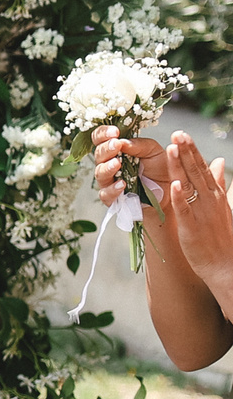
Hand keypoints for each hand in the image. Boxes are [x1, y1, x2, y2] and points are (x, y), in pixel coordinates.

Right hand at [92, 125, 163, 208]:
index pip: (100, 139)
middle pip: (98, 155)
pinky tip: (122, 184)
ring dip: (107, 167)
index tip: (114, 131)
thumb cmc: (160, 169)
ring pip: (99, 173)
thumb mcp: (153, 151)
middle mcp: (108, 164)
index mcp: (116, 150)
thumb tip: (122, 141)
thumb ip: (138, 145)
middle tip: (115, 144)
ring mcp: (109, 181)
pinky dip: (113, 189)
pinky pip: (107, 194)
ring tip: (117, 163)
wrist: (171, 190)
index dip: (103, 134)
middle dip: (106, 149)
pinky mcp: (113, 198)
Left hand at [160, 132, 232, 292]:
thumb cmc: (222, 236)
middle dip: (186, 152)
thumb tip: (219, 161)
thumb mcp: (222, 205)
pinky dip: (179, 197)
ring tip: (172, 149)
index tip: (182, 134)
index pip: (202, 168)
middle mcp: (210, 200)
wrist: (226, 266)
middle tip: (177, 133)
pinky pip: (185, 210)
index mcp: (215, 195)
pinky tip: (172, 184)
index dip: (192, 151)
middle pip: (196, 172)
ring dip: (180, 167)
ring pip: (189, 186)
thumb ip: (219, 183)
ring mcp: (202, 213)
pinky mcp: (193, 228)